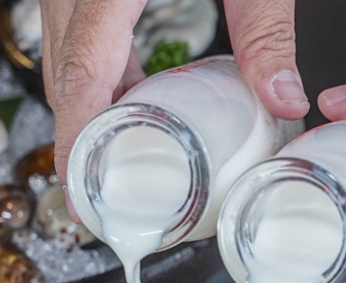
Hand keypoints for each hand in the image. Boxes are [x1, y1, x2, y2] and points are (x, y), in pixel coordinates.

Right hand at [40, 0, 308, 185]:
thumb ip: (263, 25)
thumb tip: (283, 98)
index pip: (83, 73)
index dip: (78, 140)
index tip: (80, 193)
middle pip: (62, 73)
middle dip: (80, 139)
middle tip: (103, 193)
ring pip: (62, 55)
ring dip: (89, 107)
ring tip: (123, 155)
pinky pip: (74, 30)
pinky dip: (97, 71)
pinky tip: (132, 95)